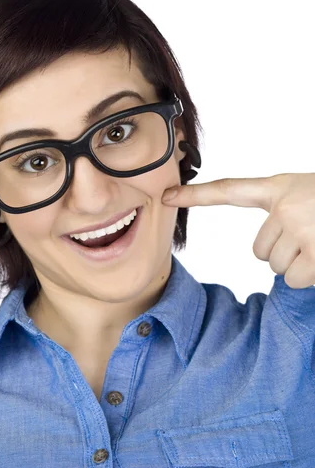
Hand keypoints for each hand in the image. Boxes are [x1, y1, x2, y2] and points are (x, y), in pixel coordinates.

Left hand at [161, 173, 314, 288]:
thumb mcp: (308, 196)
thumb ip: (282, 213)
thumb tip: (268, 250)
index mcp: (279, 188)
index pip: (229, 190)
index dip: (196, 195)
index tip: (167, 195)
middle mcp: (283, 206)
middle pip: (258, 250)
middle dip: (283, 253)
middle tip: (311, 237)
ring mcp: (299, 228)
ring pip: (276, 267)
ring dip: (300, 265)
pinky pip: (293, 279)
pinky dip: (309, 277)